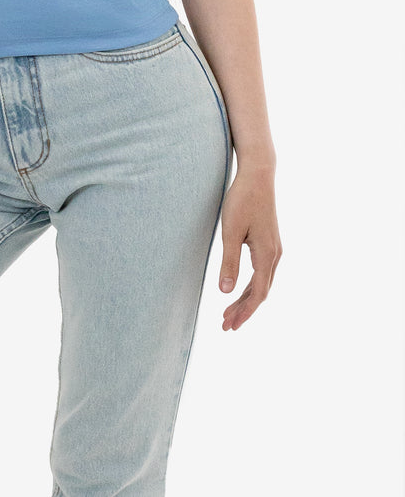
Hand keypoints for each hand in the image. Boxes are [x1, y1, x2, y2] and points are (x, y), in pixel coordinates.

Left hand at [218, 165, 281, 330]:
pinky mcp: (269, 242)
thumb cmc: (242, 199)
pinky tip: (238, 290)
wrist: (258, 175)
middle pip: (260, 292)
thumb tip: (225, 292)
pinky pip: (262, 272)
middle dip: (244, 310)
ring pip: (261, 283)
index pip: (257, 293)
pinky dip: (250, 285)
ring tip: (228, 312)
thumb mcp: (231, 231)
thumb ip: (229, 261)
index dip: (244, 312)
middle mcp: (275, 255)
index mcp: (267, 255)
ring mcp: (274, 249)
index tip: (230, 326)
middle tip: (226, 326)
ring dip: (246, 299)